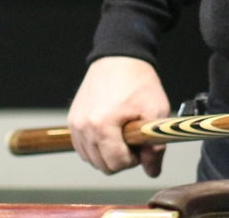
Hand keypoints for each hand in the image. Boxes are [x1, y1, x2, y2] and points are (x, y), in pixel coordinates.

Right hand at [67, 56, 171, 176]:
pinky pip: (82, 147)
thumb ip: (155, 145)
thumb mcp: (155, 111)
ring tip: (122, 133)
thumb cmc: (138, 82)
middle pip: (103, 165)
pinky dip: (96, 146)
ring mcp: (75, 123)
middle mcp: (83, 127)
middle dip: (121, 158)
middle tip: (133, 139)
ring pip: (91, 159)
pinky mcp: (72, 119)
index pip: (117, 164)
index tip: (141, 144)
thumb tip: (152, 170)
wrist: (120, 57)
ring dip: (107, 153)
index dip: (134, 159)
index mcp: (102, 126)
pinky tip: (110, 132)